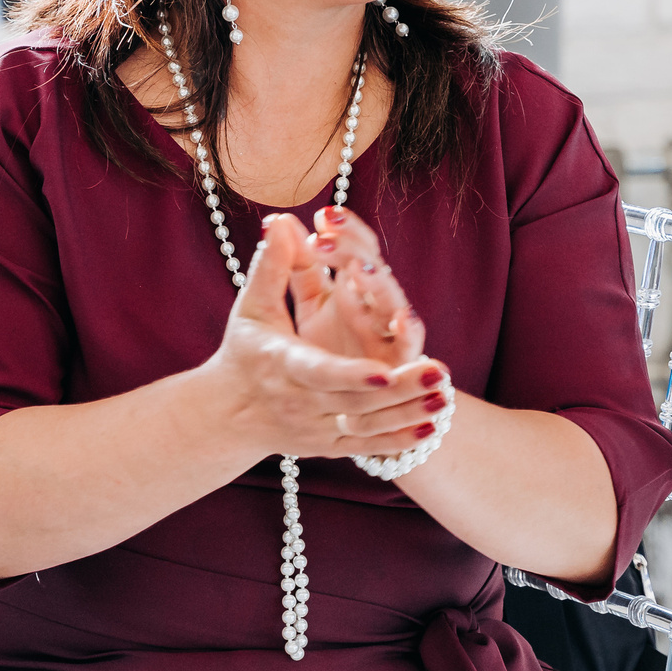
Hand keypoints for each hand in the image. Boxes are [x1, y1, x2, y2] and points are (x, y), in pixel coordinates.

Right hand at [203, 214, 449, 462]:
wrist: (227, 415)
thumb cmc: (245, 351)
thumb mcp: (252, 309)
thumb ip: (272, 269)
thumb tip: (280, 223)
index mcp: (283, 365)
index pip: (320, 372)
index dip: (352, 375)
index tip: (383, 373)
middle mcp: (300, 401)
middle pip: (356, 402)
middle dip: (399, 391)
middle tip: (439, 373)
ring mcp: (315, 428)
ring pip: (367, 426)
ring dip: (408, 414)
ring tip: (445, 399)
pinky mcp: (327, 446)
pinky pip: (367, 447)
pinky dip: (398, 440)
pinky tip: (430, 427)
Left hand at [290, 206, 425, 367]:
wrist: (340, 403)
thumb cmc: (329, 350)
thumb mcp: (309, 305)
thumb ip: (297, 266)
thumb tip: (278, 220)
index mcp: (355, 286)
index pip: (354, 247)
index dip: (343, 230)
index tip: (323, 216)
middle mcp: (374, 303)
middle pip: (370, 266)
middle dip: (352, 248)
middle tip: (328, 234)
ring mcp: (389, 331)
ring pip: (390, 299)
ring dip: (378, 282)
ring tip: (358, 268)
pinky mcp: (400, 363)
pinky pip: (409, 344)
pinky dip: (409, 330)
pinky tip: (402, 317)